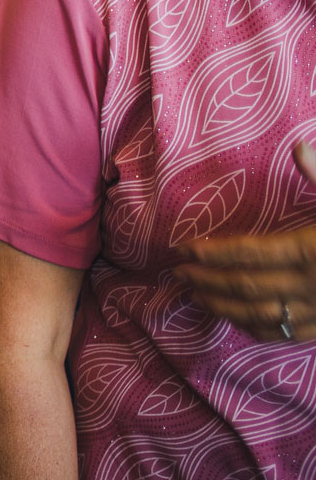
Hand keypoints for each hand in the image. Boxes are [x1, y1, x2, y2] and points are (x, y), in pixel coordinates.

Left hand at [178, 142, 315, 340]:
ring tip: (194, 294)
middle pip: (245, 286)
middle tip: (177, 273)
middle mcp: (313, 285)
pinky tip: (234, 318)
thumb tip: (299, 146)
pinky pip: (286, 334)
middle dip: (206, 280)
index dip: (211, 252)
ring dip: (222, 306)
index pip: (248, 253)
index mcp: (314, 250)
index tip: (184, 248)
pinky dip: (254, 328)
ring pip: (260, 315)